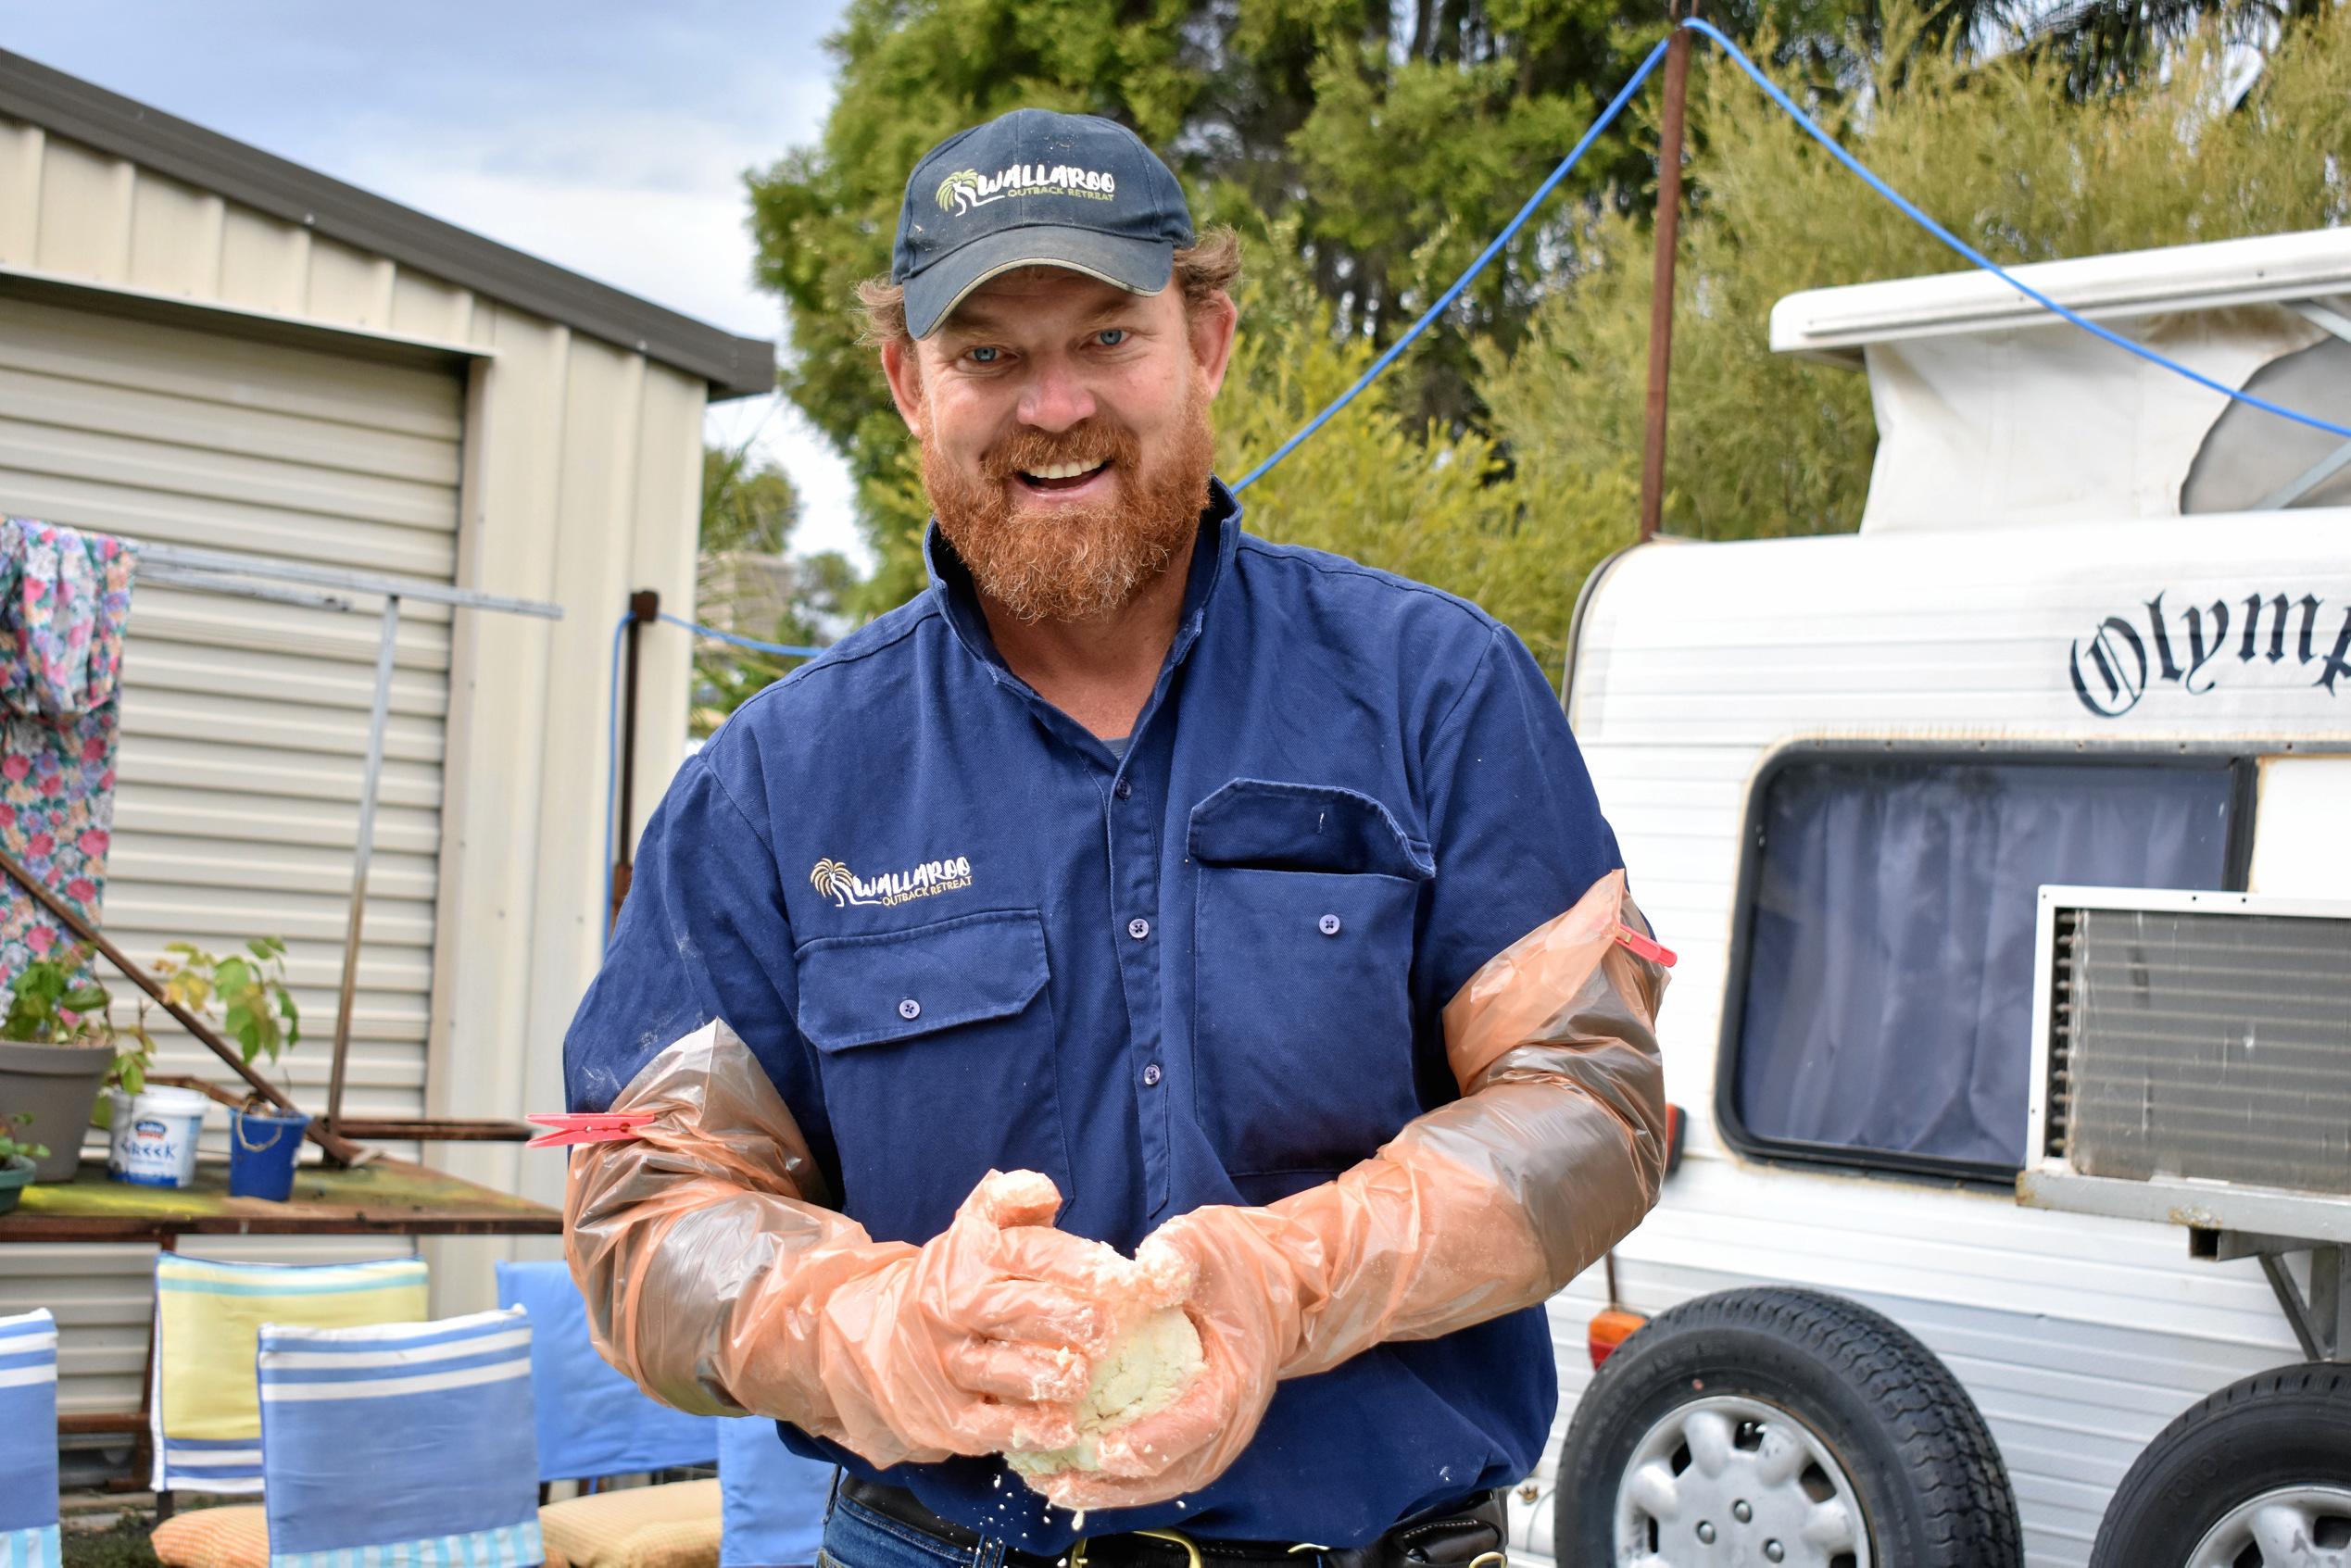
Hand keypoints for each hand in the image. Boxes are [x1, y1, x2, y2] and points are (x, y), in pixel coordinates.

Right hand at [819, 1169, 1155, 1459]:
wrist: (874, 1343)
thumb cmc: (953, 1284)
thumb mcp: (974, 1232)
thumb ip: (1012, 1202)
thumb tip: (1043, 1188)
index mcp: (970, 1257)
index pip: (1029, 1252)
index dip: (1078, 1264)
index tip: (1120, 1276)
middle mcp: (954, 1308)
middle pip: (1018, 1311)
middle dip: (1071, 1318)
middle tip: (1107, 1329)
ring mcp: (947, 1364)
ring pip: (1004, 1371)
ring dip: (1052, 1375)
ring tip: (1083, 1375)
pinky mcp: (944, 1416)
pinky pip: (990, 1426)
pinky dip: (1031, 1429)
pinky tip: (1064, 1427)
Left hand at [1025, 1203, 1307, 1510]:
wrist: (1282, 1287)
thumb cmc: (1237, 1263)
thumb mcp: (1205, 1242)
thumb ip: (1177, 1255)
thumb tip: (1150, 1273)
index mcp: (1234, 1378)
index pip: (1195, 1422)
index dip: (1149, 1441)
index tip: (1100, 1449)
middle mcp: (1231, 1421)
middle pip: (1173, 1471)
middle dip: (1114, 1483)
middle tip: (1055, 1483)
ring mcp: (1218, 1437)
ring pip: (1165, 1481)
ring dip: (1110, 1490)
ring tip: (1052, 1487)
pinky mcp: (1202, 1438)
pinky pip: (1162, 1471)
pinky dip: (1121, 1481)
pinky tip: (1074, 1474)